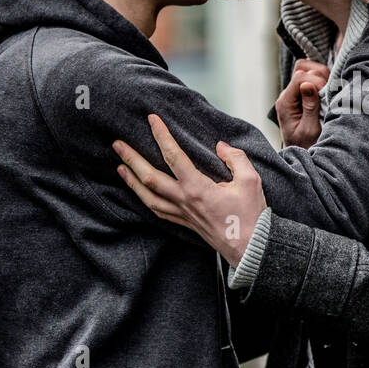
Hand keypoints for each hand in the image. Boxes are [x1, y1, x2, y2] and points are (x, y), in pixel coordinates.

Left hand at [113, 114, 266, 267]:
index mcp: (198, 188)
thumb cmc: (251, 216)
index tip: (152, 120)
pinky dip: (144, 199)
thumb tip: (221, 146)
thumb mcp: (250, 181)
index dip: (161, 136)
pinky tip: (139, 193)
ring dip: (131, 181)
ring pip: (148, 197)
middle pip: (150, 178)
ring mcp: (182, 213)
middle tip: (117, 145)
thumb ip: (235, 158)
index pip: (173, 157)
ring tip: (120, 167)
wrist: (250, 248)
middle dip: (132, 159)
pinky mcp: (185, 223)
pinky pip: (158, 210)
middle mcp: (184, 201)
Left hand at [275, 58, 328, 147]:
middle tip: (328, 95)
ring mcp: (295, 93)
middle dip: (320, 77)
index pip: (300, 76)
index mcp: (286, 102)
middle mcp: (288, 94)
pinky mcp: (303, 94)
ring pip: (309, 69)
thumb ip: (309, 107)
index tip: (327, 96)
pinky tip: (328, 95)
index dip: (317, 82)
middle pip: (303, 67)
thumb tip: (307, 84)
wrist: (301, 156)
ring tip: (328, 95)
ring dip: (323, 78)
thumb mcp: (309, 130)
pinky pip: (314, 78)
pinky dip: (324, 82)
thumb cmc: (305, 146)